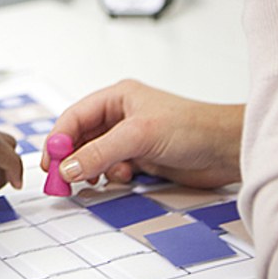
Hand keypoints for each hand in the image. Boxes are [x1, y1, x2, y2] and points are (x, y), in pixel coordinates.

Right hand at [43, 80, 243, 188]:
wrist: (228, 150)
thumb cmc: (194, 127)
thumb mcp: (139, 136)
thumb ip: (100, 151)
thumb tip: (69, 166)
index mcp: (117, 98)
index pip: (74, 117)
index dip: (58, 139)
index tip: (49, 162)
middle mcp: (120, 116)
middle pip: (81, 137)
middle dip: (70, 158)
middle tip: (60, 179)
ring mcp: (130, 138)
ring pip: (95, 155)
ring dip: (90, 169)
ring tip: (90, 181)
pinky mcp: (141, 158)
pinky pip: (111, 168)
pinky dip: (109, 176)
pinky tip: (121, 178)